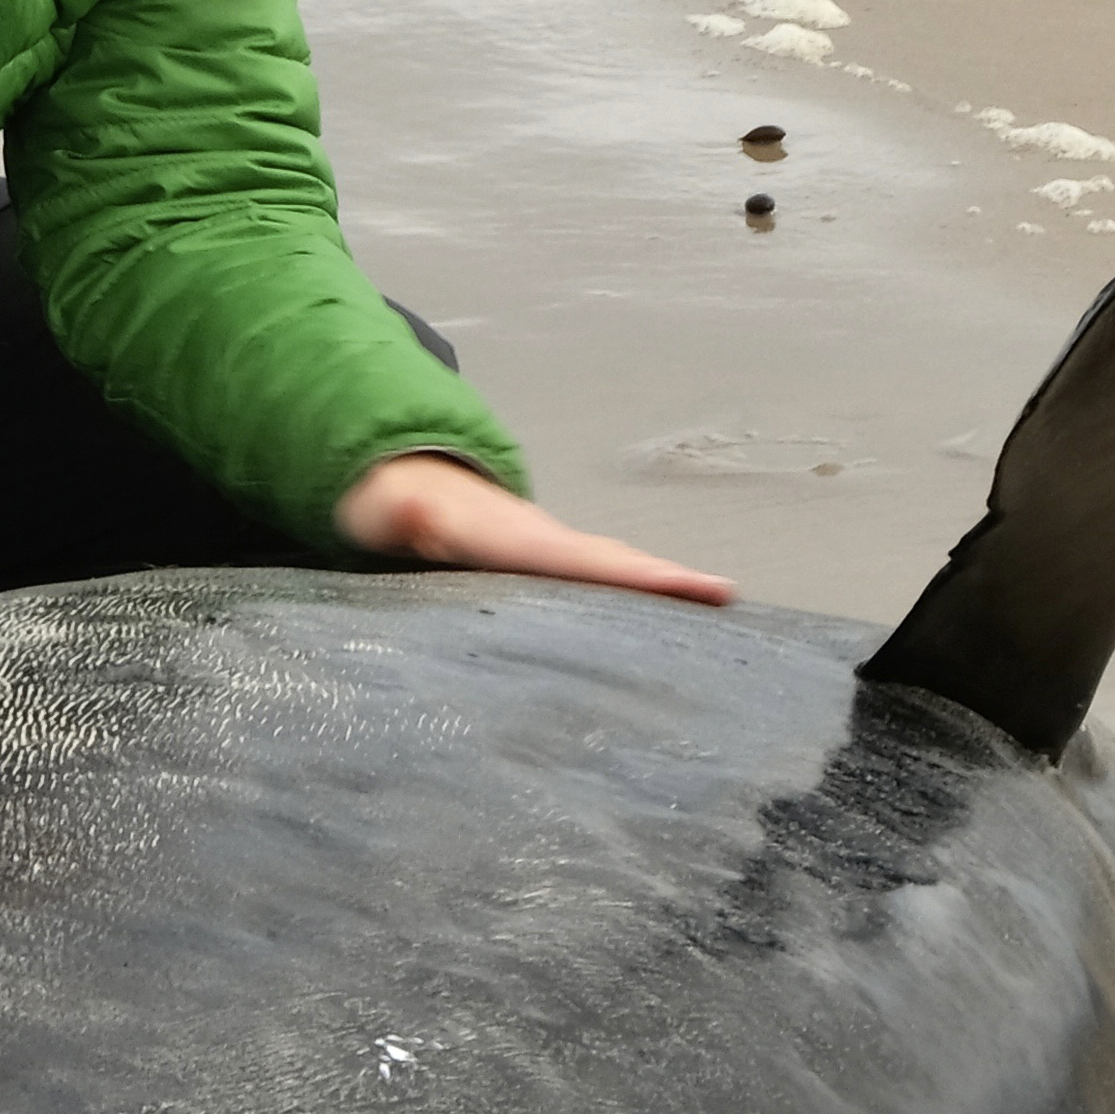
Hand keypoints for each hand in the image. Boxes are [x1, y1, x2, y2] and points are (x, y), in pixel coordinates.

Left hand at [333, 455, 735, 606]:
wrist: (397, 481)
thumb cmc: (393, 506)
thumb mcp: (390, 509)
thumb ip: (401, 511)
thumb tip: (408, 508)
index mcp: (514, 536)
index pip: (583, 558)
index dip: (634, 573)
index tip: (689, 581)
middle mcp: (542, 542)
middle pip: (614, 561)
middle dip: (666, 579)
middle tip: (724, 596)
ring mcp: (547, 556)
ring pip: (612, 571)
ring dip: (659, 589)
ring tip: (713, 609)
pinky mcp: (543, 574)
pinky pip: (596, 586)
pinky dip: (634, 598)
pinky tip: (659, 631)